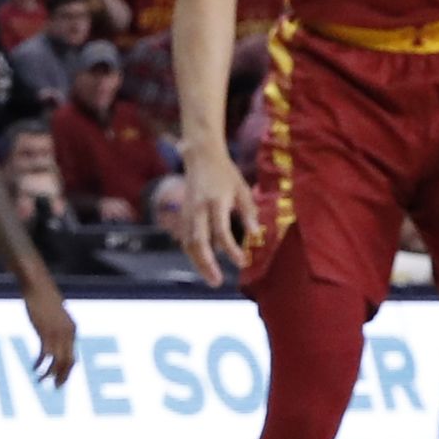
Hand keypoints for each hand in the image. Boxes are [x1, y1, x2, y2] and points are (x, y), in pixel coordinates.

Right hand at [21, 276, 78, 388]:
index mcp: (72, 329)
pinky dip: (39, 365)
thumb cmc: (44, 298)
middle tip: (55, 388)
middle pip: (68, 363)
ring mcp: (57, 333)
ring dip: (49, 374)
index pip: (73, 358)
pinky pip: (44, 355)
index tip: (59, 381)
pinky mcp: (45, 331)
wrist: (37, 284)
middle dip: (62, 378)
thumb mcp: (56, 315)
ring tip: (40, 380)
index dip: (67, 372)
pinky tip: (34, 368)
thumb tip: (56, 339)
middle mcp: (68, 333)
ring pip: (57, 362)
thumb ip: (59, 328)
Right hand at [177, 154, 256, 285]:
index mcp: (216, 201)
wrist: (201, 157)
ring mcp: (187, 212)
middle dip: (207, 264)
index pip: (221, 231)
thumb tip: (255, 235)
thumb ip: (248, 212)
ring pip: (188, 243)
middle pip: (199, 241)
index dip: (231, 249)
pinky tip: (202, 265)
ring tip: (211, 278)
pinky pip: (185, 239)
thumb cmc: (225, 173)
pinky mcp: (182, 215)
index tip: (242, 262)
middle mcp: (198, 209)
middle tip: (217, 282)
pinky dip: (192, 254)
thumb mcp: (242, 188)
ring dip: (198, 263)